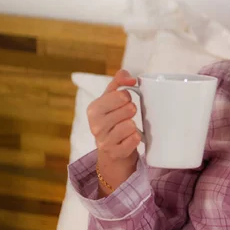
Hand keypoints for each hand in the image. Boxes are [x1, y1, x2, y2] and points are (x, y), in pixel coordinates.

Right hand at [86, 69, 138, 193]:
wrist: (111, 152)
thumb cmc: (113, 121)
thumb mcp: (111, 99)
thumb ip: (119, 81)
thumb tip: (129, 77)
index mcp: (93, 109)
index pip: (121, 95)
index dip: (127, 97)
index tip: (123, 102)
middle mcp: (95, 125)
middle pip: (129, 109)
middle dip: (131, 111)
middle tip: (126, 117)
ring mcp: (103, 141)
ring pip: (131, 125)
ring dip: (133, 127)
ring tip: (126, 129)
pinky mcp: (114, 153)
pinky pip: (134, 140)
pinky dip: (135, 139)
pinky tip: (128, 140)